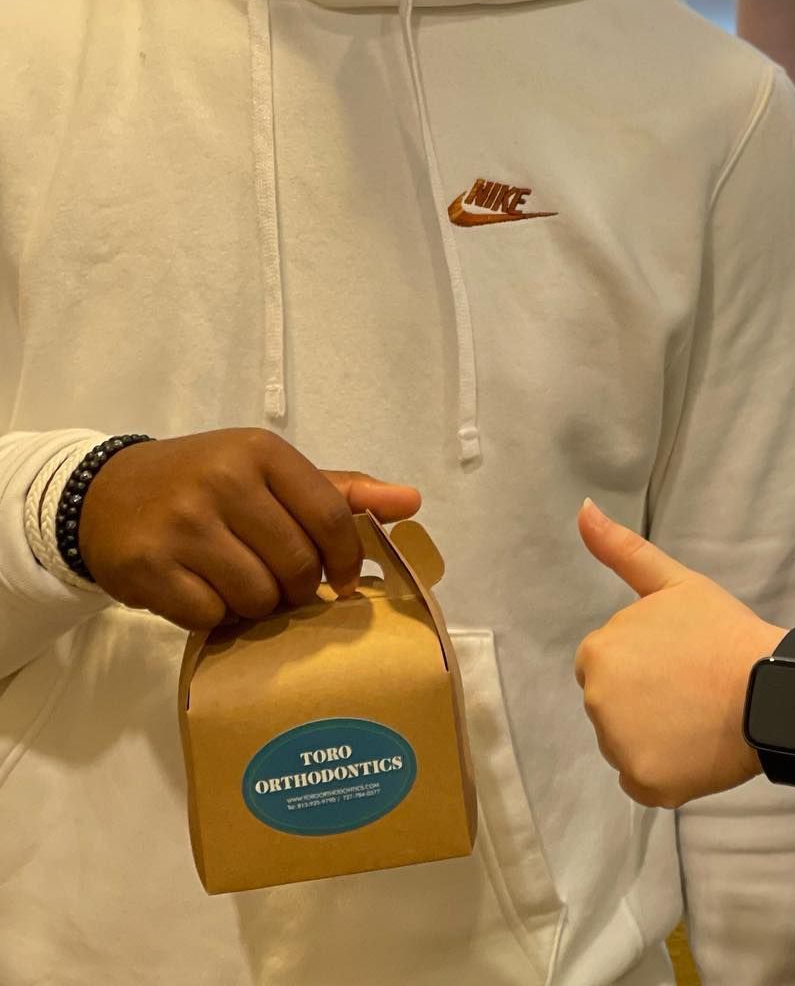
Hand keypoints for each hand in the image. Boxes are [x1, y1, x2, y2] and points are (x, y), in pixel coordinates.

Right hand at [78, 427, 421, 631]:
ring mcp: (182, 524)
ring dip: (257, 605)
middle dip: (299, 587)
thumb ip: (340, 489)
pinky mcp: (148, 567)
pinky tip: (203, 593)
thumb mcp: (269, 471)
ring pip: (257, 596)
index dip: (347, 558)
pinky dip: (215, 616)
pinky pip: (209, 616)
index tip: (345, 579)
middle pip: (297, 564)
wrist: (107, 494)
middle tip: (281, 582)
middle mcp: (223, 481)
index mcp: (261, 451)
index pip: (332, 516)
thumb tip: (412, 501)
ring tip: (239, 584)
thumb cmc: (204, 482)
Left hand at [573, 499, 782, 808]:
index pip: (606, 665)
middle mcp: (596, 703)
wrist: (771, 690)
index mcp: (597, 653)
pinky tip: (695, 749)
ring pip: (625, 743)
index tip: (677, 659)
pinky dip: (663, 770)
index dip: (644, 662)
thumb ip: (621, 549)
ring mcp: (618, 748)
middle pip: (612, 705)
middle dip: (643, 698)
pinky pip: (640, 779)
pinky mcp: (644, 784)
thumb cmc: (722, 631)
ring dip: (652, 735)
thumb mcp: (673, 582)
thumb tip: (582, 508)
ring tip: (697, 717)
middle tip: (690, 688)